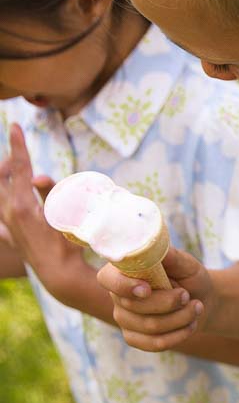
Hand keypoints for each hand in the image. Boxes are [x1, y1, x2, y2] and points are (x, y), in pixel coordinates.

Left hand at [0, 123, 90, 294]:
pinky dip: (6, 208)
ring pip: (0, 195)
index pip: (20, 168)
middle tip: (21, 158)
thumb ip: (49, 192)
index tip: (14, 127)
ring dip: (7, 183)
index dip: (18, 145)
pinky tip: (10, 211)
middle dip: (10, 164)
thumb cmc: (67, 246)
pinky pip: (2, 218)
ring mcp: (7, 225)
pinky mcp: (10, 236)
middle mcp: (10, 213)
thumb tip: (38, 175)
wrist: (60, 275)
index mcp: (23, 205)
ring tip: (17, 177)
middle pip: (2, 179)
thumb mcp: (64, 215)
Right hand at [97, 246, 211, 351]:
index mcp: (123, 272)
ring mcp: (124, 319)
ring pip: (149, 326)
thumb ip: (170, 256)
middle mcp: (117, 296)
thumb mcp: (186, 263)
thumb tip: (155, 247)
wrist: (202, 300)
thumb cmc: (189, 277)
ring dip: (180, 318)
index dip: (124, 286)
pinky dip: (179, 335)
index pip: (107, 279)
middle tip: (188, 295)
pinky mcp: (134, 338)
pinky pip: (153, 343)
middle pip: (134, 306)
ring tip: (196, 307)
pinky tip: (191, 324)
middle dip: (169, 302)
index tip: (147, 289)